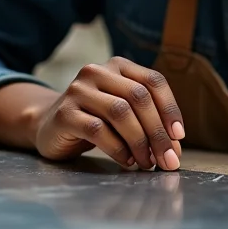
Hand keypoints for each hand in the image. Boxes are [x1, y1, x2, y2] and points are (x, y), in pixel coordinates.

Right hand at [33, 57, 184, 170]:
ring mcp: (78, 90)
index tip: (179, 136)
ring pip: (120, 112)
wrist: (48, 126)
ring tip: (147, 162)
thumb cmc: (96, 119)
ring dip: (140, 141)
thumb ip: (148, 121)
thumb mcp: (124, 112)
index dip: (170, 108)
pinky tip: (127, 161)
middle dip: (158, 131)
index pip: (153, 81)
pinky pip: (98, 130)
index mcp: (119, 66)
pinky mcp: (64, 113)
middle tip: (168, 159)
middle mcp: (97, 71)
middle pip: (139, 97)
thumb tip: (175, 148)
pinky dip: (118, 149)